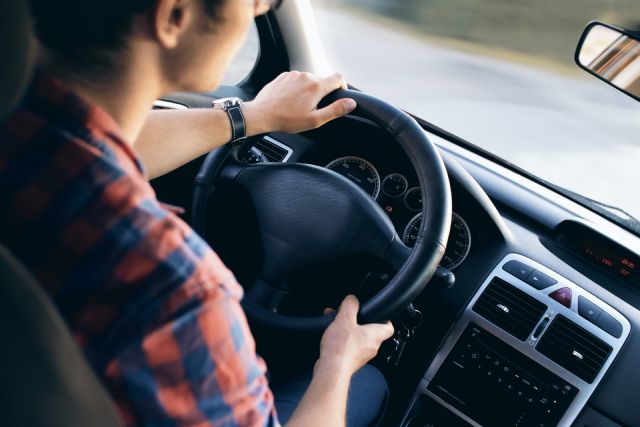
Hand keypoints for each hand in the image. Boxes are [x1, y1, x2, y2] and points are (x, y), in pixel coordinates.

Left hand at [242, 71, 356, 134]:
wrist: (261, 114)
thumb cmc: (286, 119)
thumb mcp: (314, 120)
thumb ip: (335, 110)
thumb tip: (351, 103)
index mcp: (316, 86)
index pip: (339, 78)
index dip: (342, 87)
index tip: (338, 96)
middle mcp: (306, 76)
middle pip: (323, 80)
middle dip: (322, 93)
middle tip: (313, 108)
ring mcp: (293, 74)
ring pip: (309, 80)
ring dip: (309, 90)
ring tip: (299, 106)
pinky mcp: (283, 76)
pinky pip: (296, 80)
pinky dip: (297, 88)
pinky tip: (290, 101)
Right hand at [315, 295, 393, 377]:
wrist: (331, 370)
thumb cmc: (341, 349)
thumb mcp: (345, 318)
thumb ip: (350, 305)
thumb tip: (352, 299)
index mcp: (375, 335)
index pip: (389, 327)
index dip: (384, 318)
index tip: (377, 312)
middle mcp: (371, 347)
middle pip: (370, 331)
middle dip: (358, 321)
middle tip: (348, 315)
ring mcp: (361, 356)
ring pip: (357, 338)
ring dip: (347, 329)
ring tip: (335, 323)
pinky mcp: (350, 361)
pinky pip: (348, 347)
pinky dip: (341, 340)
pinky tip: (330, 336)